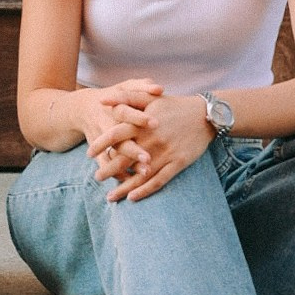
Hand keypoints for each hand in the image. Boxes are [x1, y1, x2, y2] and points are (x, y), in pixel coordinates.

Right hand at [76, 80, 162, 185]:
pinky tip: (132, 183)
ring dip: (127, 165)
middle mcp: (106, 125)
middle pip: (119, 138)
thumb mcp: (126, 87)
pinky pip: (106, 166)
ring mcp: (101, 140)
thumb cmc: (115, 96)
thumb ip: (142, 87)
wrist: (85, 109)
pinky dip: (117, 174)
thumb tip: (160, 88)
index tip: (156, 123)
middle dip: (133, 150)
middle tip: (148, 159)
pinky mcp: (98, 152)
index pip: (126, 112)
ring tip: (145, 173)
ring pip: (114, 154)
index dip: (140, 118)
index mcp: (114, 107)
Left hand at [90, 94, 211, 202]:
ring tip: (110, 196)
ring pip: (140, 175)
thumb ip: (125, 97)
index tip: (89, 153)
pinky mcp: (178, 164)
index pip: (116, 135)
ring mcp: (165, 154)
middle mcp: (152, 140)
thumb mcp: (150, 97)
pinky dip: (144, 191)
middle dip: (108, 170)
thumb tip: (101, 100)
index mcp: (143, 124)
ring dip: (123, 187)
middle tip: (96, 178)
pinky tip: (133, 198)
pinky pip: (158, 181)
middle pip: (124, 158)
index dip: (101, 144)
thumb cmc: (174, 105)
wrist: (205, 115)